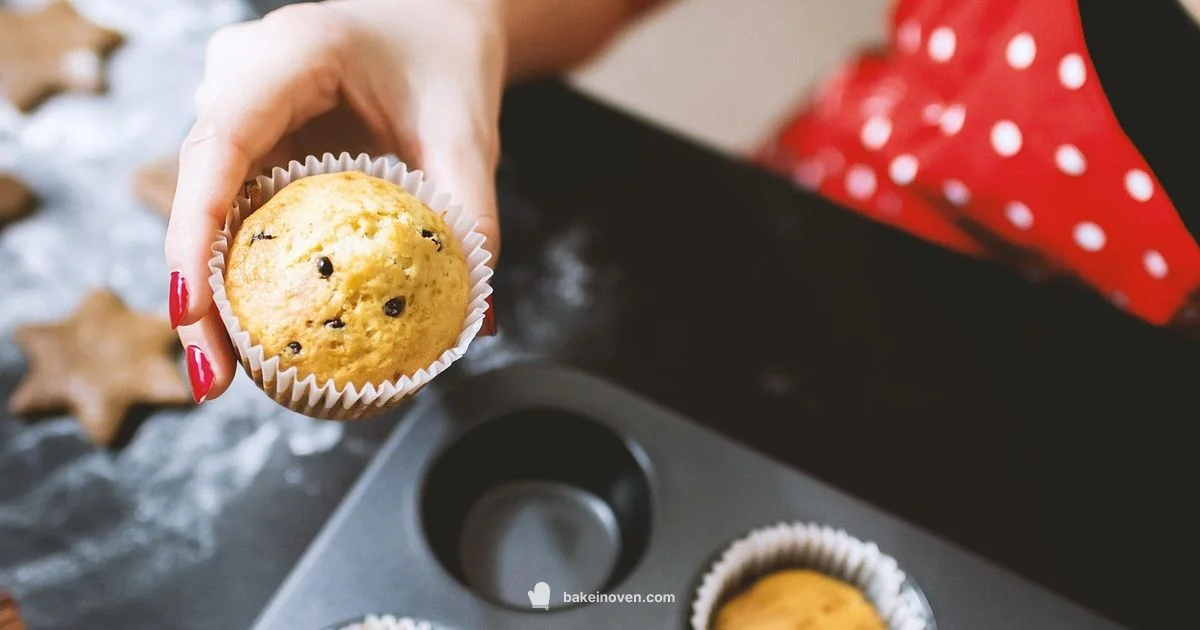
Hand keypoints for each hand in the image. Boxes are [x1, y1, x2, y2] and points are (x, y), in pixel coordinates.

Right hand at [164, 0, 504, 402]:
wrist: (436, 22)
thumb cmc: (447, 64)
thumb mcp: (467, 131)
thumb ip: (472, 213)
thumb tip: (477, 322)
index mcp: (290, 54)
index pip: (220, 144)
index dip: (194, 231)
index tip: (192, 309)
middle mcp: (241, 76)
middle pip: (197, 190)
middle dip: (194, 292)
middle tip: (212, 380)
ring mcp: (236, 107)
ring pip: (206, 207)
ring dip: (212, 291)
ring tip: (225, 375)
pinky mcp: (248, 139)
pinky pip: (233, 210)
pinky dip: (242, 270)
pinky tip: (256, 334)